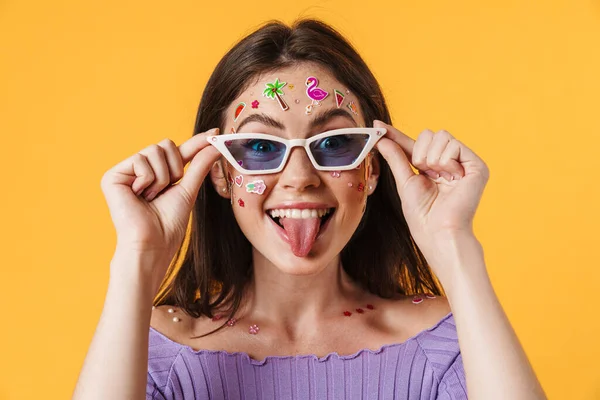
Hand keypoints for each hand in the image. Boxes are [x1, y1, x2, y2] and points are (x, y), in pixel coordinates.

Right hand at [100, 128, 220, 277]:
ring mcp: (124, 172)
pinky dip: (147, 180)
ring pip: (154, 150)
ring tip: (151, 197)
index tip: (216, 132)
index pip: (178, 151)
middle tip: (166, 190)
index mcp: (156, 173)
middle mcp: (139, 169)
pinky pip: (140, 160)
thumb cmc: (169, 224)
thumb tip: (216, 143)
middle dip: (174, 168)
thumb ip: (200, 164)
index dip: (197, 141)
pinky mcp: (112, 175)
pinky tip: (139, 196)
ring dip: (161, 177)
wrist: (153, 244)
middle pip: (165, 144)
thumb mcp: (189, 189)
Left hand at [373, 120, 488, 267]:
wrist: (438, 231)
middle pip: (428, 134)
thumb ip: (395, 157)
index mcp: (432, 168)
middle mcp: (449, 163)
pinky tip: (450, 177)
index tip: (377, 126)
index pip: (413, 144)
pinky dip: (446, 160)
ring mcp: (463, 163)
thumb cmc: (422, 215)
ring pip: (441, 135)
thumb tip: (381, 137)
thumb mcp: (404, 181)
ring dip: (431, 157)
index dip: (395, 135)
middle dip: (419, 151)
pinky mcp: (476, 166)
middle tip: (423, 171)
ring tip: (437, 177)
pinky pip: (454, 144)